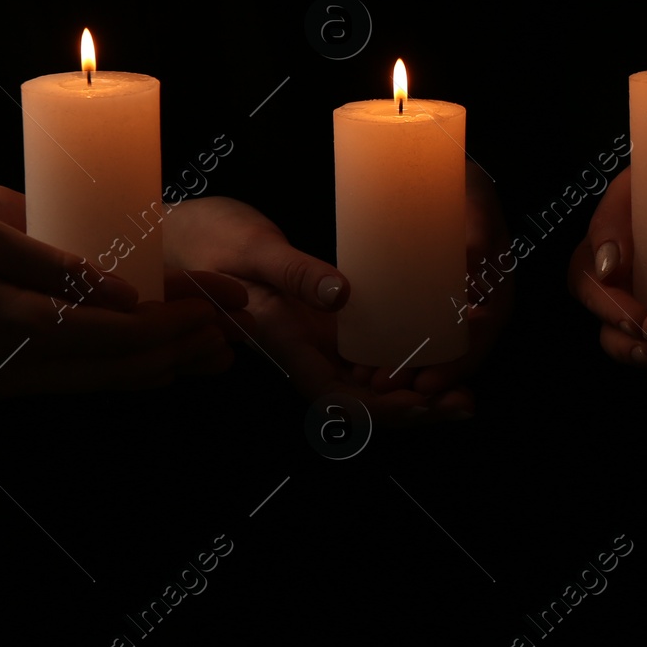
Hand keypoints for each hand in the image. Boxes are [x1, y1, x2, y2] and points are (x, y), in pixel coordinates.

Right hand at [0, 209, 244, 403]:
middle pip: (118, 369)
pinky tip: (137, 366)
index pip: (121, 331)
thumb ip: (56, 262)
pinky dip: (111, 373)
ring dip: (154, 369)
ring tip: (203, 356)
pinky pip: (64, 382)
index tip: (222, 305)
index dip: (178, 320)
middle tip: (231, 336)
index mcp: (14, 324)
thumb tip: (125, 290)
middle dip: (181, 352)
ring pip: (94, 383)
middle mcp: (10, 369)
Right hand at [164, 181, 511, 423]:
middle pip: (364, 403)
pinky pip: (369, 354)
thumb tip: (340, 296)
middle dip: (416, 411)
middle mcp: (304, 353)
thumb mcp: (253, 248)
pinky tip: (437, 353)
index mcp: (283, 344)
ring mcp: (316, 341)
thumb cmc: (208, 239)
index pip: (339, 399)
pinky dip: (405, 361)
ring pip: (371, 384)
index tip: (427, 404)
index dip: (385, 411)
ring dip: (417, 392)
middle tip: (465, 402)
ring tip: (463, 390)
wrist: (181, 235)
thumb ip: (294, 273)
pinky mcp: (326, 323)